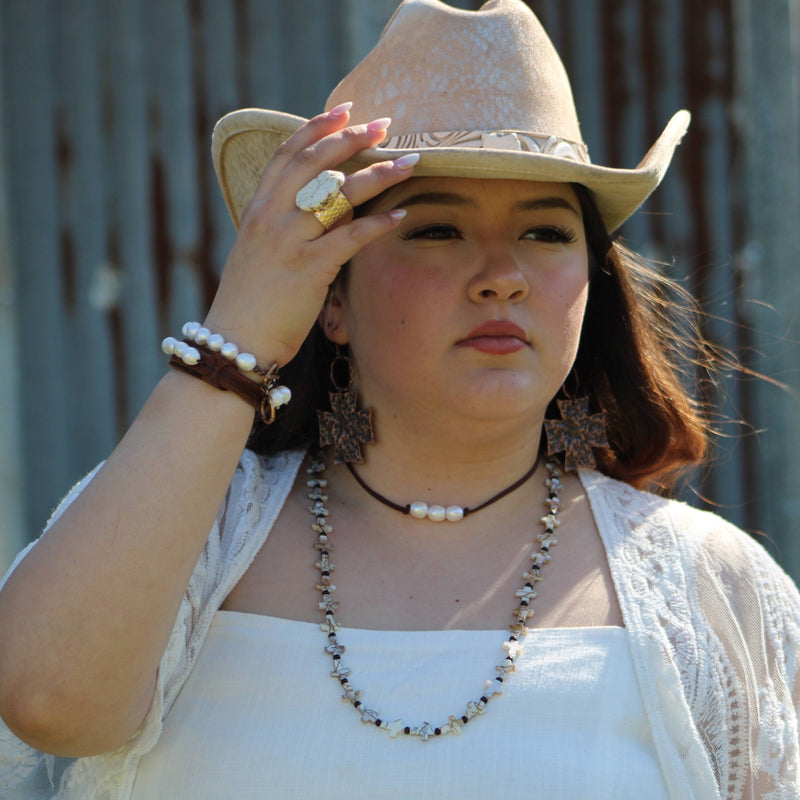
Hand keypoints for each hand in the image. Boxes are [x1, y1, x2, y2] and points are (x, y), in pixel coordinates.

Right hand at [203, 104, 416, 366]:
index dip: (318, 126)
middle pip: (317, 161)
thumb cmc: (251, 299)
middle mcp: (272, 216)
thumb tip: (330, 206)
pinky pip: (350, 237)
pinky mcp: (309, 268)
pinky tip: (400, 216)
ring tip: (408, 162)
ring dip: (378, 174)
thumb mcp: (262, 251)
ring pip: (340, 194)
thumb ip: (289, 224)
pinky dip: (378, 224)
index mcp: (258, 207)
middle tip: (384, 124)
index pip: (289, 153)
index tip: (345, 110)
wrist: (235, 339)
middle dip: (354, 138)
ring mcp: (290, 240)